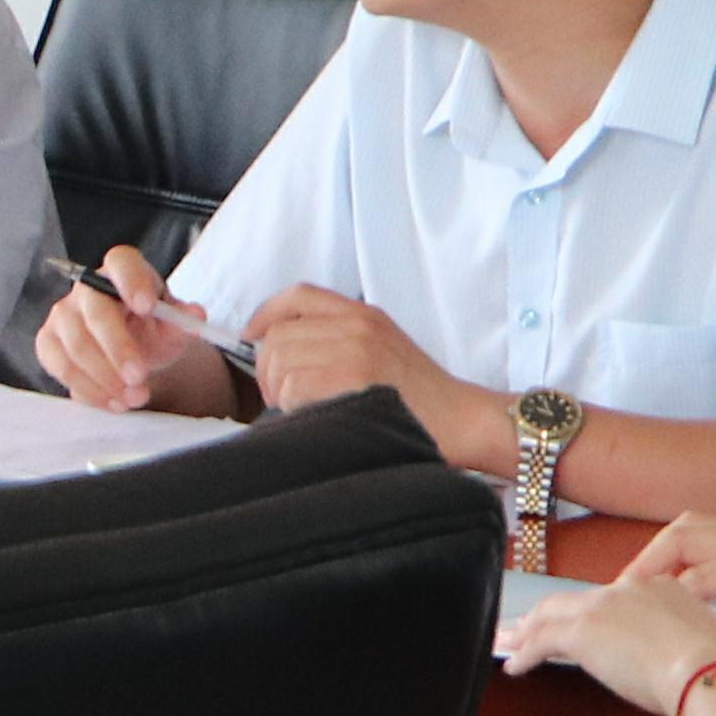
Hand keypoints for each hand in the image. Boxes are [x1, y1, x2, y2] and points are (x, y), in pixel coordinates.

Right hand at [33, 245, 196, 409]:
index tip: (148, 307)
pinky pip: (62, 368)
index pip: (122, 262)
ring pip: (76, 346)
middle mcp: (86, 288)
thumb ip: (183, 322)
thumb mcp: (173, 326)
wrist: (130, 353)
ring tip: (135, 397)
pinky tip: (114, 402)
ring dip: (106, 378)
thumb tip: (195, 316)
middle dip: (118, 348)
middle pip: (96, 312)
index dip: (132, 282)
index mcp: (122, 271)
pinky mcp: (48, 344)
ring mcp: (62, 315)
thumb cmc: (151, 330)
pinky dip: (90, 390)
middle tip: (139, 376)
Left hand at [234, 286, 495, 467]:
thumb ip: (337, 340)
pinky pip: (293, 387)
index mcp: (362, 314)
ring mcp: (355, 349)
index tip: (252, 340)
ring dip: (279, 393)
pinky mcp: (353, 377)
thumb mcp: (381, 350)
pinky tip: (314, 416)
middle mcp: (357, 324)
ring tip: (302, 410)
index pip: (297, 296)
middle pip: (277, 336)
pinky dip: (292, 407)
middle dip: (267, 371)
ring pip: (280, 363)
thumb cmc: (420, 398)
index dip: (264, 316)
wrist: (463, 419)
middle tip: (280, 398)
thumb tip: (280, 351)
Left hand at [499, 559, 715, 715]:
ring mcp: (604, 607)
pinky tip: (515, 667)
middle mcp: (629, 589)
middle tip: (527, 628)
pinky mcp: (584, 631)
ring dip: (527, 631)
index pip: (613, 598)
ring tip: (511, 644)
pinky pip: (542, 641)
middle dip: (548, 614)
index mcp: (662, 587)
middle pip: (576, 599)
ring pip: (551, 614)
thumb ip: (676, 647)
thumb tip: (665, 667)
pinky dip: (524, 653)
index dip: (590, 612)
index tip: (580, 624)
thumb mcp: (700, 647)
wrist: (713, 672)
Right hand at [625, 515, 715, 703]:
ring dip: (660, 556)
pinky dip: (677, 560)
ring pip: (692, 531)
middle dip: (647, 563)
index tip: (629, 625)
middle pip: (684, 532)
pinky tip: (665, 592)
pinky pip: (705, 543)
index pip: (694, 574)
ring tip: (638, 593)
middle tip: (622, 600)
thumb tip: (687, 664)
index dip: (658, 599)